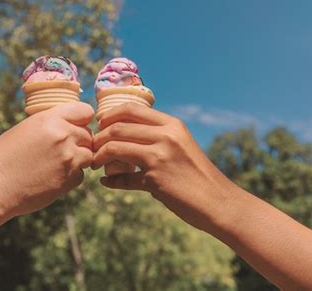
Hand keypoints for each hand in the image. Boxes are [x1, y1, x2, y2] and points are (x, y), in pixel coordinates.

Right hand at [0, 102, 93, 217]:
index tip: (77, 125)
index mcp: (50, 119)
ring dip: (78, 159)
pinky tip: (52, 176)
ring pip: (88, 154)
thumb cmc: (3, 157)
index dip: (82, 119)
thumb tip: (70, 122)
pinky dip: (71, 176)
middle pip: (88, 134)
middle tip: (62, 149)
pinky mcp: (70, 180)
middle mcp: (63, 136)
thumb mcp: (25, 129)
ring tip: (56, 163)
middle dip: (79, 141)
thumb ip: (50, 123)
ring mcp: (69, 158)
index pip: (85, 111)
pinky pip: (81, 174)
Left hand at [93, 103, 235, 230]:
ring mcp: (160, 156)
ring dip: (99, 156)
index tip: (99, 125)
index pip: (131, 108)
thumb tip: (126, 135)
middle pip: (118, 127)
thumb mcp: (181, 146)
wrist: (218, 201)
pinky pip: (123, 178)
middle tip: (92, 146)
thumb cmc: (198, 174)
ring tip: (95, 163)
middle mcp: (166, 135)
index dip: (109, 115)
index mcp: (172, 124)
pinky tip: (106, 182)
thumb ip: (158, 137)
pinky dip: (111, 180)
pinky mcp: (155, 179)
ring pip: (115, 147)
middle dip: (99, 137)